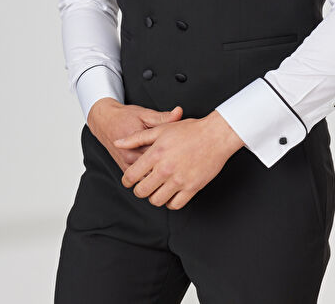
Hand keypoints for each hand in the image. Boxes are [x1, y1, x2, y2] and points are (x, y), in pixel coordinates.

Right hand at [87, 97, 183, 172]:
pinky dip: (151, 179)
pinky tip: (162, 176)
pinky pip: (140, 180)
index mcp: (136, 142)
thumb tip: (178, 113)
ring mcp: (127, 164)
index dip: (175, 156)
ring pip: (147, 179)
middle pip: (154, 170)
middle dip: (169, 170)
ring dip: (160, 177)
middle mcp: (130, 156)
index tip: (186, 155)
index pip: (159, 155)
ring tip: (175, 173)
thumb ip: (163, 117)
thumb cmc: (125, 117)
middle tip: (184, 167)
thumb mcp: (145, 114)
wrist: (105, 121)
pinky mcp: (124, 169)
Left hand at [112, 110, 244, 209]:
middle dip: (139, 190)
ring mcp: (179, 180)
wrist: (216, 135)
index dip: (127, 180)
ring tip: (157, 188)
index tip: (129, 181)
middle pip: (142, 191)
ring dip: (154, 196)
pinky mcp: (192, 188)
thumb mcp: (160, 129)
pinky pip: (175, 205)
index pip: (132, 175)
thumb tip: (118, 143)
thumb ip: (137, 138)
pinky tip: (170, 192)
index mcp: (156, 153)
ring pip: (157, 200)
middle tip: (143, 184)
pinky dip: (170, 202)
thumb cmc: (190, 130)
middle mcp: (166, 168)